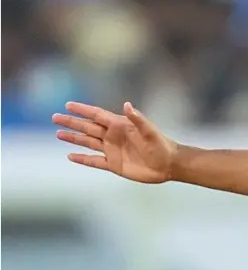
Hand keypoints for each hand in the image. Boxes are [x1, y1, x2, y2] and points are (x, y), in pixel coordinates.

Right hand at [52, 102, 175, 183]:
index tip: (68, 105)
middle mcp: (113, 136)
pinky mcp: (114, 164)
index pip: (97, 115)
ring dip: (73, 138)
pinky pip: (94, 161)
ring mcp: (112, 150)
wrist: (169, 165)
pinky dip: (82, 159)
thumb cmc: (161, 145)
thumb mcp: (150, 131)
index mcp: (120, 126)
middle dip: (72, 122)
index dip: (83, 110)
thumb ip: (138, 119)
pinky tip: (70, 156)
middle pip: (88, 127)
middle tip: (55, 117)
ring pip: (88, 143)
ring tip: (58, 134)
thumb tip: (127, 105)